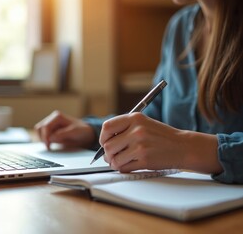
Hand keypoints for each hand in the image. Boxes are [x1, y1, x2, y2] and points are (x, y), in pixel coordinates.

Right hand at [34, 110, 95, 149]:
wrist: (86, 133)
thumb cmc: (81, 131)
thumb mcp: (74, 133)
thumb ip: (62, 135)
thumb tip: (50, 138)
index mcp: (57, 116)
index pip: (45, 127)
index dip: (45, 137)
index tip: (48, 146)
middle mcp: (52, 118)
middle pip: (39, 128)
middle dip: (42, 138)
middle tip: (49, 147)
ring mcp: (50, 124)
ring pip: (39, 131)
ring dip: (42, 139)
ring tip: (50, 145)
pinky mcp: (50, 130)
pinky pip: (42, 135)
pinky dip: (44, 140)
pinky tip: (50, 144)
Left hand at [100, 113, 221, 173]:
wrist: (183, 147)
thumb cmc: (161, 136)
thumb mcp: (144, 123)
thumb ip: (125, 128)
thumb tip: (104, 142)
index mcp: (135, 118)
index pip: (107, 127)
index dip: (103, 137)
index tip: (105, 143)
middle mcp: (137, 130)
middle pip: (108, 146)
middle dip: (107, 154)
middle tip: (111, 156)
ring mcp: (141, 146)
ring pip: (114, 159)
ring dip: (114, 163)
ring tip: (121, 161)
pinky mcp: (145, 160)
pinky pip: (124, 168)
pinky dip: (123, 168)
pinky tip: (129, 165)